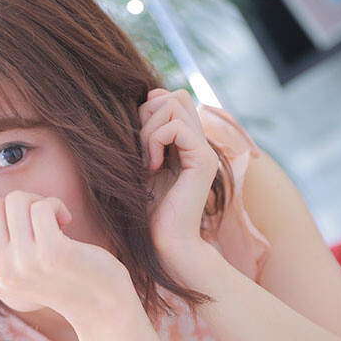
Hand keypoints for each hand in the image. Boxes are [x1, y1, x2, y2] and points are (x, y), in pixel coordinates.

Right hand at [0, 191, 130, 324]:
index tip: (18, 230)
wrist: (98, 303)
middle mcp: (1, 274)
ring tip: (53, 222)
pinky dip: (56, 206)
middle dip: (16, 205)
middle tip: (38, 222)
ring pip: (15, 201)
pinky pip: (42, 207)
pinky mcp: (52, 253)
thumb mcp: (14, 271)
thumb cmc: (57, 277)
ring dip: (38, 203)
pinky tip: (66, 221)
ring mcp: (25, 264)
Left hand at [139, 88, 219, 285]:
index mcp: (185, 145)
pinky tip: (151, 167)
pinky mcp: (203, 160)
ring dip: (149, 129)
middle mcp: (198, 144)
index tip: (136, 144)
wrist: (165, 245)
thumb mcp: (139, 168)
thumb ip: (143, 138)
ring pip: (175, 103)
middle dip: (148, 114)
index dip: (148, 110)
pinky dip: (156, 140)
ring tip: (145, 162)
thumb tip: (141, 101)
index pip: (172, 99)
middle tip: (139, 151)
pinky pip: (176, 126)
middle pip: (176, 95)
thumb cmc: (146, 215)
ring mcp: (204, 150)